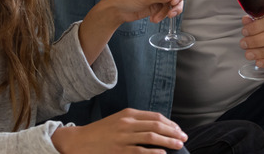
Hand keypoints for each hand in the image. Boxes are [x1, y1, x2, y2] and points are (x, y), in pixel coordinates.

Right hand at [51, 108, 187, 153]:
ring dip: (168, 141)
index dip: (170, 123)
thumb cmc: (100, 132)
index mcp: (128, 114)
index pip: (155, 116)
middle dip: (173, 132)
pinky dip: (154, 152)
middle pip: (156, 125)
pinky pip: (141, 151)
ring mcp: (123, 137)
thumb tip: (156, 127)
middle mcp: (127, 123)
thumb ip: (135, 122)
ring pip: (152, 137)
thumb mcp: (118, 120)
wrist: (79, 141)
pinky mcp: (119, 150)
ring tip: (178, 145)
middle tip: (183, 138)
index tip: (179, 130)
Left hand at [100, 0, 184, 24]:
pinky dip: (163, 15)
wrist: (118, 10)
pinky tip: (154, 18)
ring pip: (173, 4)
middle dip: (175, 4)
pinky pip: (167, 11)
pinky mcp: (158, 6)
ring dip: (167, 12)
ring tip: (158, 17)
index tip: (174, 0)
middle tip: (170, 10)